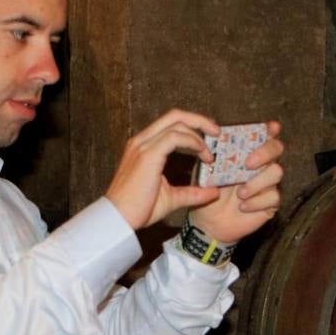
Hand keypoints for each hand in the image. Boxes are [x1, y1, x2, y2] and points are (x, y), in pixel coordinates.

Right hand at [106, 109, 222, 229]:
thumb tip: (213, 192)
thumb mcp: (171, 198)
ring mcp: (143, 145)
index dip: (192, 126)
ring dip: (199, 132)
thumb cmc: (138, 209)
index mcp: (144, 147)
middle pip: (175, 115)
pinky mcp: (147, 155)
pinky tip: (202, 154)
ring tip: (211, 149)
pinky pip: (175, 137)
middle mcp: (141, 141)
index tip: (208, 139)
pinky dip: (193, 142)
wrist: (118, 219)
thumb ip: (192, 193)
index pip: (170, 124)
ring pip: (176, 122)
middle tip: (216, 132)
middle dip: (199, 120)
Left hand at [188, 121, 283, 243]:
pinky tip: (243, 207)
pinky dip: (256, 202)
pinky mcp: (271, 203)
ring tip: (239, 194)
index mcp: (246, 153)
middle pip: (277, 148)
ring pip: (276, 172)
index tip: (271, 127)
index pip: (263, 136)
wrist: (208, 221)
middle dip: (265, 152)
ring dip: (257, 182)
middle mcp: (261, 165)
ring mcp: (268, 184)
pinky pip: (273, 196)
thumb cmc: (208, 191)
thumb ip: (211, 152)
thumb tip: (212, 131)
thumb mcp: (206, 170)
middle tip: (248, 163)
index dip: (270, 130)